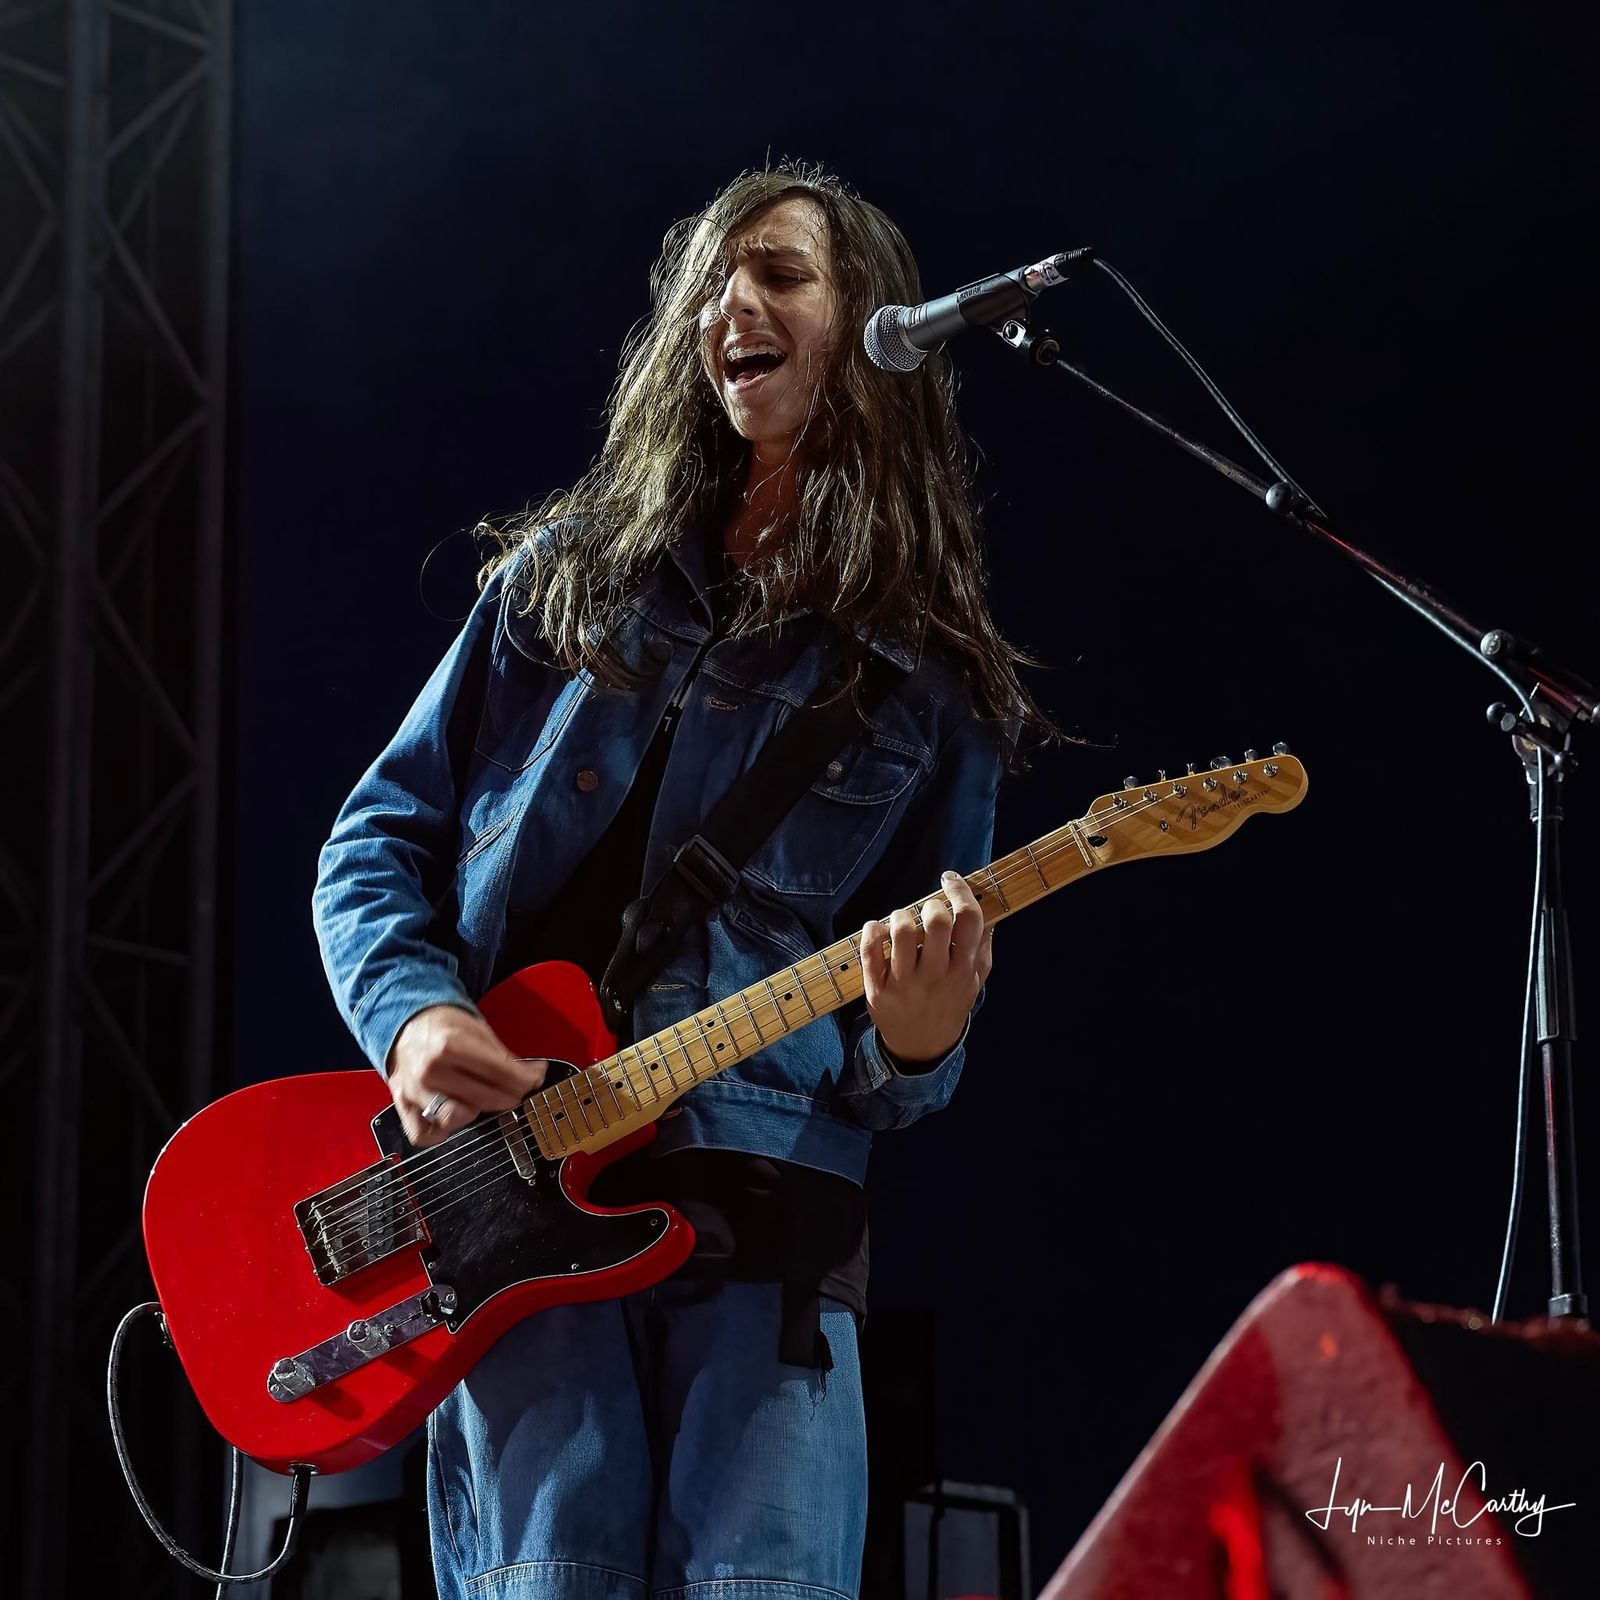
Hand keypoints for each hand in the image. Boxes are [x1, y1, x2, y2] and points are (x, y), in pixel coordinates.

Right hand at [386, 1005, 547, 1146]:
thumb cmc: (442, 1028)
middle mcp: (430, 1070)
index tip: (536, 1077)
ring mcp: (416, 1092)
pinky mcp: (405, 1107)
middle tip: (519, 1089)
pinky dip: (443, 1131)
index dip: (525, 1077)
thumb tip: (531, 1075)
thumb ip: (502, 1056)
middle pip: (483, 1097)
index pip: (498, 1071)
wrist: (406, 1025)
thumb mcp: (476, 1029)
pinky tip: (457, 1115)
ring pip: (457, 1118)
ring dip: (478, 1110)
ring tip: (485, 1096)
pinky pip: (425, 1135)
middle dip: (510, 1095)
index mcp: (448, 1045)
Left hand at [858, 869, 993, 1065]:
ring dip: (900, 916)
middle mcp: (935, 976)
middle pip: (936, 921)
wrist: (922, 1047)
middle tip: (928, 911)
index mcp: (963, 971)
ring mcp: (904, 984)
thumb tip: (986, 914)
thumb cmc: (949, 1004)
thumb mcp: (974, 982)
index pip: (969, 920)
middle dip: (932, 905)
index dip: (960, 891)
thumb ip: (981, 949)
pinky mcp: (877, 989)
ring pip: (901, 931)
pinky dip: (872, 930)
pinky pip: (869, 949)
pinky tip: (878, 929)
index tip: (950, 880)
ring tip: (903, 922)